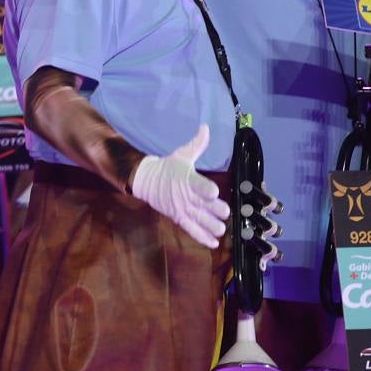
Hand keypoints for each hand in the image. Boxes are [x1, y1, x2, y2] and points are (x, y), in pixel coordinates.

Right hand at [130, 125, 229, 247]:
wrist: (146, 180)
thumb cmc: (168, 167)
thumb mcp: (182, 155)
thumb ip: (197, 144)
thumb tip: (206, 128)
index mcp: (187, 179)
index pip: (199, 185)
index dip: (207, 190)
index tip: (214, 192)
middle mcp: (186, 196)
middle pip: (205, 206)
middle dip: (218, 211)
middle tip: (224, 212)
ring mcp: (182, 209)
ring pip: (201, 221)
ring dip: (213, 226)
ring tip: (221, 227)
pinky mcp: (179, 218)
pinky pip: (192, 231)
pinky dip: (203, 238)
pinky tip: (214, 242)